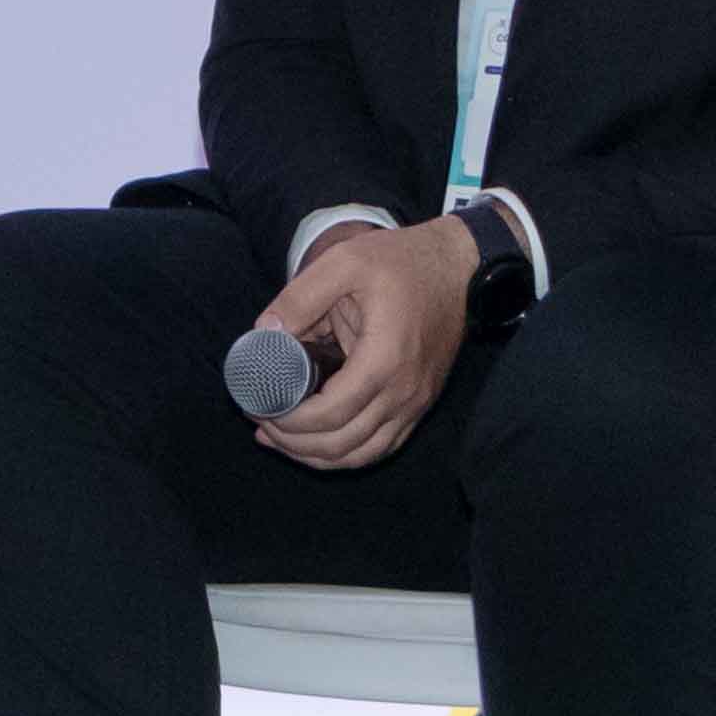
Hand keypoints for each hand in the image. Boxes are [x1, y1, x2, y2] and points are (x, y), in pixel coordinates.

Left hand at [245, 215, 478, 472]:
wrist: (457, 266)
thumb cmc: (401, 261)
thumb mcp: (344, 262)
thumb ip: (300, 297)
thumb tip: (262, 333)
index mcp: (384, 360)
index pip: (329, 415)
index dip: (287, 421)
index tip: (258, 406)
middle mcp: (404, 392)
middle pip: (341, 444)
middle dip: (292, 441)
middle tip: (259, 422)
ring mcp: (415, 403)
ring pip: (361, 454)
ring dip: (316, 455)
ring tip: (278, 438)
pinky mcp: (419, 404)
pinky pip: (382, 447)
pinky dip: (346, 453)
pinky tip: (317, 443)